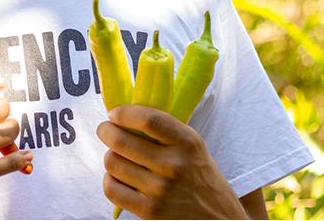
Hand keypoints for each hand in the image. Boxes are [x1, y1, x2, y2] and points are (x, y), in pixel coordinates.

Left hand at [96, 105, 247, 219]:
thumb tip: (123, 112)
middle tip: (106, 130)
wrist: (217, 218)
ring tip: (119, 156)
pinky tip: (119, 176)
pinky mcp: (148, 211)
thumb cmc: (199, 175)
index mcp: (186, 143)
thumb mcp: (192, 145)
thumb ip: (163, 128)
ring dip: (110, 155)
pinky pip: (111, 188)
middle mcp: (173, 166)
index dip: (124, 113)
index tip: (115, 113)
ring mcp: (159, 190)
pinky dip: (109, 179)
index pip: (147, 119)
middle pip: (120, 140)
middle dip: (106, 130)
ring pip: (112, 162)